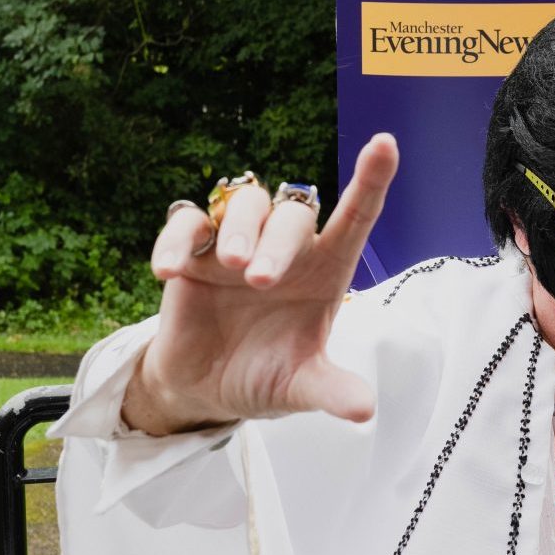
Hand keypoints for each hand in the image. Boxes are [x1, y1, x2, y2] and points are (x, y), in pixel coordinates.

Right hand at [121, 134, 397, 434]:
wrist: (206, 390)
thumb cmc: (265, 377)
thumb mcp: (299, 389)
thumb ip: (330, 391)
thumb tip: (364, 410)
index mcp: (325, 273)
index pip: (356, 218)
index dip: (371, 180)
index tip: (385, 144)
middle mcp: (286, 250)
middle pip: (294, 213)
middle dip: (278, 240)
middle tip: (259, 280)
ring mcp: (237, 245)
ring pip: (245, 203)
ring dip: (239, 229)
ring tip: (231, 267)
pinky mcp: (193, 253)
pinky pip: (185, 223)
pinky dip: (177, 239)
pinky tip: (169, 272)